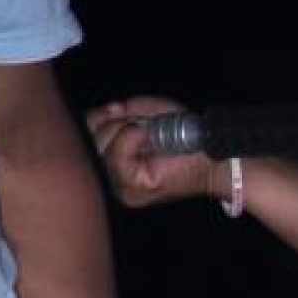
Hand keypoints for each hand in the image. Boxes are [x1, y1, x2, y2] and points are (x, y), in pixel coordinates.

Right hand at [84, 97, 234, 211]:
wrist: (213, 155)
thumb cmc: (184, 135)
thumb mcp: (148, 114)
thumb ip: (123, 111)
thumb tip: (109, 110)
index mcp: (112, 161)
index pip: (85, 137)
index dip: (97, 118)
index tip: (117, 109)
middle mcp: (111, 177)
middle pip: (90, 141)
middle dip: (112, 123)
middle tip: (140, 123)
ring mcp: (121, 186)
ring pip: (101, 147)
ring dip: (123, 129)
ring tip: (148, 132)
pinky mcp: (134, 188)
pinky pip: (117, 157)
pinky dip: (130, 138)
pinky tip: (146, 136)